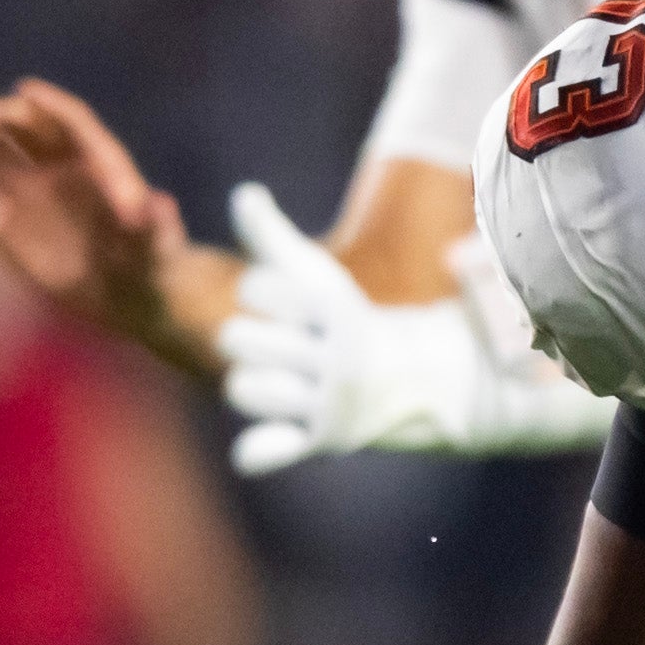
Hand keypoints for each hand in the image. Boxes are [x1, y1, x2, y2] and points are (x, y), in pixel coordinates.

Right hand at [0, 82, 198, 355]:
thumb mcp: (160, 248)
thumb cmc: (155, 265)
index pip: (72, 123)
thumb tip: (157, 206)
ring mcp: (27, 197)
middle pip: (23, 130)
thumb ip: (157, 226)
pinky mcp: (7, 232)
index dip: (50, 106)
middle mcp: (56, 170)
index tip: (25, 90)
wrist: (134, 297)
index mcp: (97, 164)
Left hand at [216, 179, 378, 475]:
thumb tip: (243, 193)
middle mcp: (332, 355)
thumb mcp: (315, 277)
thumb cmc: (340, 320)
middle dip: (240, 337)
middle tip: (255, 343)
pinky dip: (259, 452)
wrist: (406, 381)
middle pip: (239, 338)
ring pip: (246, 389)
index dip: (257, 290)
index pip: (259, 289)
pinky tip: (246, 451)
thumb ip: (272, 236)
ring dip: (244, 384)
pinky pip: (278, 448)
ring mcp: (328, 400)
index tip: (273, 297)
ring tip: (262, 379)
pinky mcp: (323, 439)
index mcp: (329, 310)